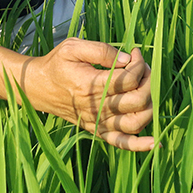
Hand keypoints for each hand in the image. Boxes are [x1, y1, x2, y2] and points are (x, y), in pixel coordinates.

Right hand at [23, 38, 154, 150]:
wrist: (37, 88)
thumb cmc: (56, 64)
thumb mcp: (73, 47)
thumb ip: (102, 50)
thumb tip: (127, 59)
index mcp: (90, 84)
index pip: (128, 78)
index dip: (139, 64)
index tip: (135, 52)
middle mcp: (95, 107)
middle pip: (137, 100)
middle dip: (148, 80)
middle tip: (142, 67)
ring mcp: (97, 122)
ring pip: (135, 122)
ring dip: (150, 105)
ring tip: (145, 87)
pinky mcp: (97, 130)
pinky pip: (121, 143)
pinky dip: (139, 145)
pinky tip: (154, 143)